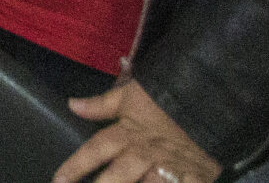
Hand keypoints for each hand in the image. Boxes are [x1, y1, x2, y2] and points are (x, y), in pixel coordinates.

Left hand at [57, 81, 221, 182]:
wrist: (210, 98)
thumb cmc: (165, 96)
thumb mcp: (130, 95)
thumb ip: (101, 105)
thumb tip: (72, 104)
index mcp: (126, 134)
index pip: (94, 151)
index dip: (75, 166)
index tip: (58, 180)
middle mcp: (143, 156)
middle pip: (117, 178)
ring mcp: (168, 170)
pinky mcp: (193, 179)